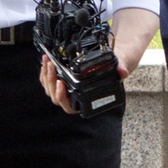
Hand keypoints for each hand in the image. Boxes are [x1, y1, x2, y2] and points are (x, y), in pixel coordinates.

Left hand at [40, 7, 157, 115]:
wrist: (111, 61)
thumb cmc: (114, 68)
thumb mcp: (120, 66)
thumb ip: (122, 69)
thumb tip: (122, 72)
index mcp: (86, 101)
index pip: (69, 106)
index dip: (62, 97)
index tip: (61, 83)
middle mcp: (74, 98)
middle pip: (55, 96)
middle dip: (51, 81)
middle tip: (51, 66)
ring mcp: (66, 90)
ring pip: (49, 89)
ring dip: (46, 75)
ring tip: (47, 60)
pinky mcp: (61, 81)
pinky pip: (48, 82)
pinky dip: (45, 72)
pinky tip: (46, 62)